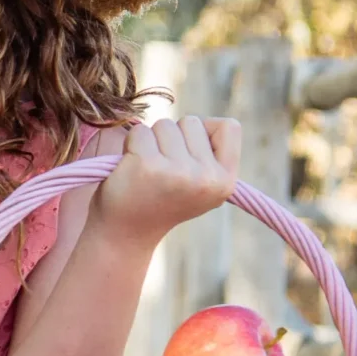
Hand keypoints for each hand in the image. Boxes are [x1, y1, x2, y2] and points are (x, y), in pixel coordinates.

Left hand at [88, 116, 240, 248]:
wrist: (126, 234)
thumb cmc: (161, 200)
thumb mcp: (200, 185)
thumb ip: (209, 156)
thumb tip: (203, 123)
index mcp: (225, 182)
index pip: (230, 127)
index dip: (206, 131)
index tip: (188, 152)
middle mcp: (206, 177)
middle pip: (191, 122)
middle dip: (172, 137)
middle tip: (162, 168)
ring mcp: (177, 171)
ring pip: (164, 124)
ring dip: (151, 140)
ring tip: (147, 169)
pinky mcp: (147, 165)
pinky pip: (140, 131)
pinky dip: (131, 144)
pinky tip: (131, 168)